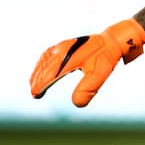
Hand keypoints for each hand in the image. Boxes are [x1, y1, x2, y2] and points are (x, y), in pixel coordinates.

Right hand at [30, 18, 144, 106]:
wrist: (111, 41)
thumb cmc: (105, 58)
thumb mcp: (99, 74)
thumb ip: (87, 89)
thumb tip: (76, 104)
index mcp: (69, 58)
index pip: (50, 74)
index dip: (42, 85)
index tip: (36, 95)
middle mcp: (62, 50)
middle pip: (44, 67)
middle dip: (37, 81)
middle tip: (34, 94)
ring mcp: (62, 46)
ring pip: (44, 60)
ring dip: (37, 72)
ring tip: (33, 84)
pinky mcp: (64, 44)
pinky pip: (47, 54)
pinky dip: (41, 63)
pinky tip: (40, 70)